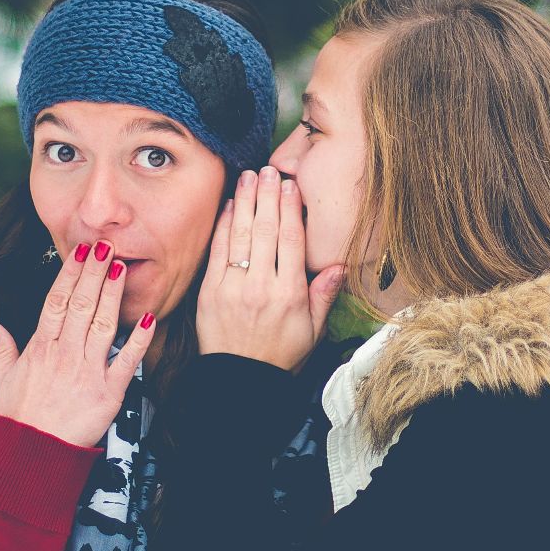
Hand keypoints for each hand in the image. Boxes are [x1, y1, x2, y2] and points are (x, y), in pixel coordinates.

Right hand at [0, 242, 156, 447]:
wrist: (29, 458)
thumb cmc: (14, 422)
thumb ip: (0, 349)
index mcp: (39, 349)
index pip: (56, 302)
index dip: (69, 275)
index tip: (80, 252)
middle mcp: (63, 355)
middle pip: (81, 305)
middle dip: (94, 273)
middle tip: (105, 246)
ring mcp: (86, 372)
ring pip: (102, 324)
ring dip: (113, 295)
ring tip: (122, 267)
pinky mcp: (108, 393)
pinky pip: (127, 361)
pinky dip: (139, 339)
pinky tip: (149, 318)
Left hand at [197, 167, 345, 370]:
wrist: (241, 381)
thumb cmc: (280, 355)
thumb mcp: (313, 331)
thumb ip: (323, 296)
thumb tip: (339, 265)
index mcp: (290, 294)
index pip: (291, 241)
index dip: (291, 209)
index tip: (291, 185)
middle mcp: (261, 287)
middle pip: (266, 230)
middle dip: (268, 195)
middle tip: (270, 169)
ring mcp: (233, 287)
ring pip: (241, 235)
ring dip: (246, 201)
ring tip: (250, 176)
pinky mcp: (210, 292)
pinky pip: (218, 251)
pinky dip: (224, 226)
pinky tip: (230, 205)